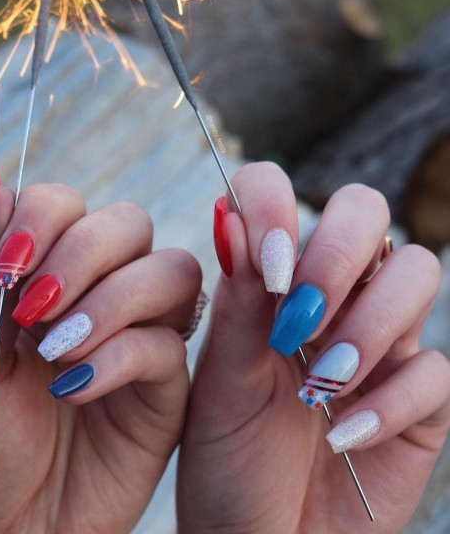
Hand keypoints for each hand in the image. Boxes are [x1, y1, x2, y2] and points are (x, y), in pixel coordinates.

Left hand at [0, 176, 200, 533]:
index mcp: (51, 275)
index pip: (69, 203)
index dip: (46, 217)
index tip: (10, 269)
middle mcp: (102, 293)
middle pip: (130, 223)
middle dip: (85, 253)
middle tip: (36, 308)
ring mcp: (141, 335)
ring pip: (171, 270)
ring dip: (113, 300)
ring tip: (56, 349)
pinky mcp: (168, 386)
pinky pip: (168, 346)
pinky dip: (119, 356)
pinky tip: (73, 387)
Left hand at [177, 162, 449, 533]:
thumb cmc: (227, 455)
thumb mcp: (220, 375)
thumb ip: (236, 298)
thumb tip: (234, 215)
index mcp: (274, 278)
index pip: (283, 192)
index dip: (278, 202)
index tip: (266, 261)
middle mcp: (333, 295)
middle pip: (366, 213)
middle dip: (337, 255)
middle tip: (300, 315)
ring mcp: (381, 342)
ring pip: (414, 274)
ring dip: (368, 323)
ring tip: (322, 381)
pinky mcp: (419, 398)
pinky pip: (434, 370)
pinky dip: (388, 400)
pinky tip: (343, 434)